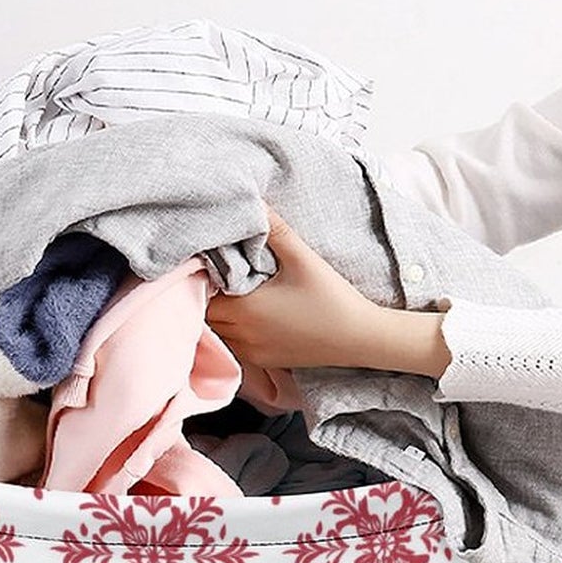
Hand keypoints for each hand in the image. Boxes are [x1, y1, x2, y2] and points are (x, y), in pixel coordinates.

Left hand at [205, 208, 383, 369]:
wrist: (358, 338)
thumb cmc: (331, 297)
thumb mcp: (302, 258)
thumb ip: (275, 229)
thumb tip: (254, 201)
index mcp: (244, 309)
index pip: (203, 295)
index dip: (203, 278)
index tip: (212, 262)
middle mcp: (241, 334)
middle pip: (205, 315)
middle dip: (208, 296)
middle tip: (220, 275)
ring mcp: (251, 352)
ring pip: (218, 333)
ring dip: (219, 316)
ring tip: (233, 295)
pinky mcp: (263, 361)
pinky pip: (234, 346)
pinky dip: (234, 332)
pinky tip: (250, 316)